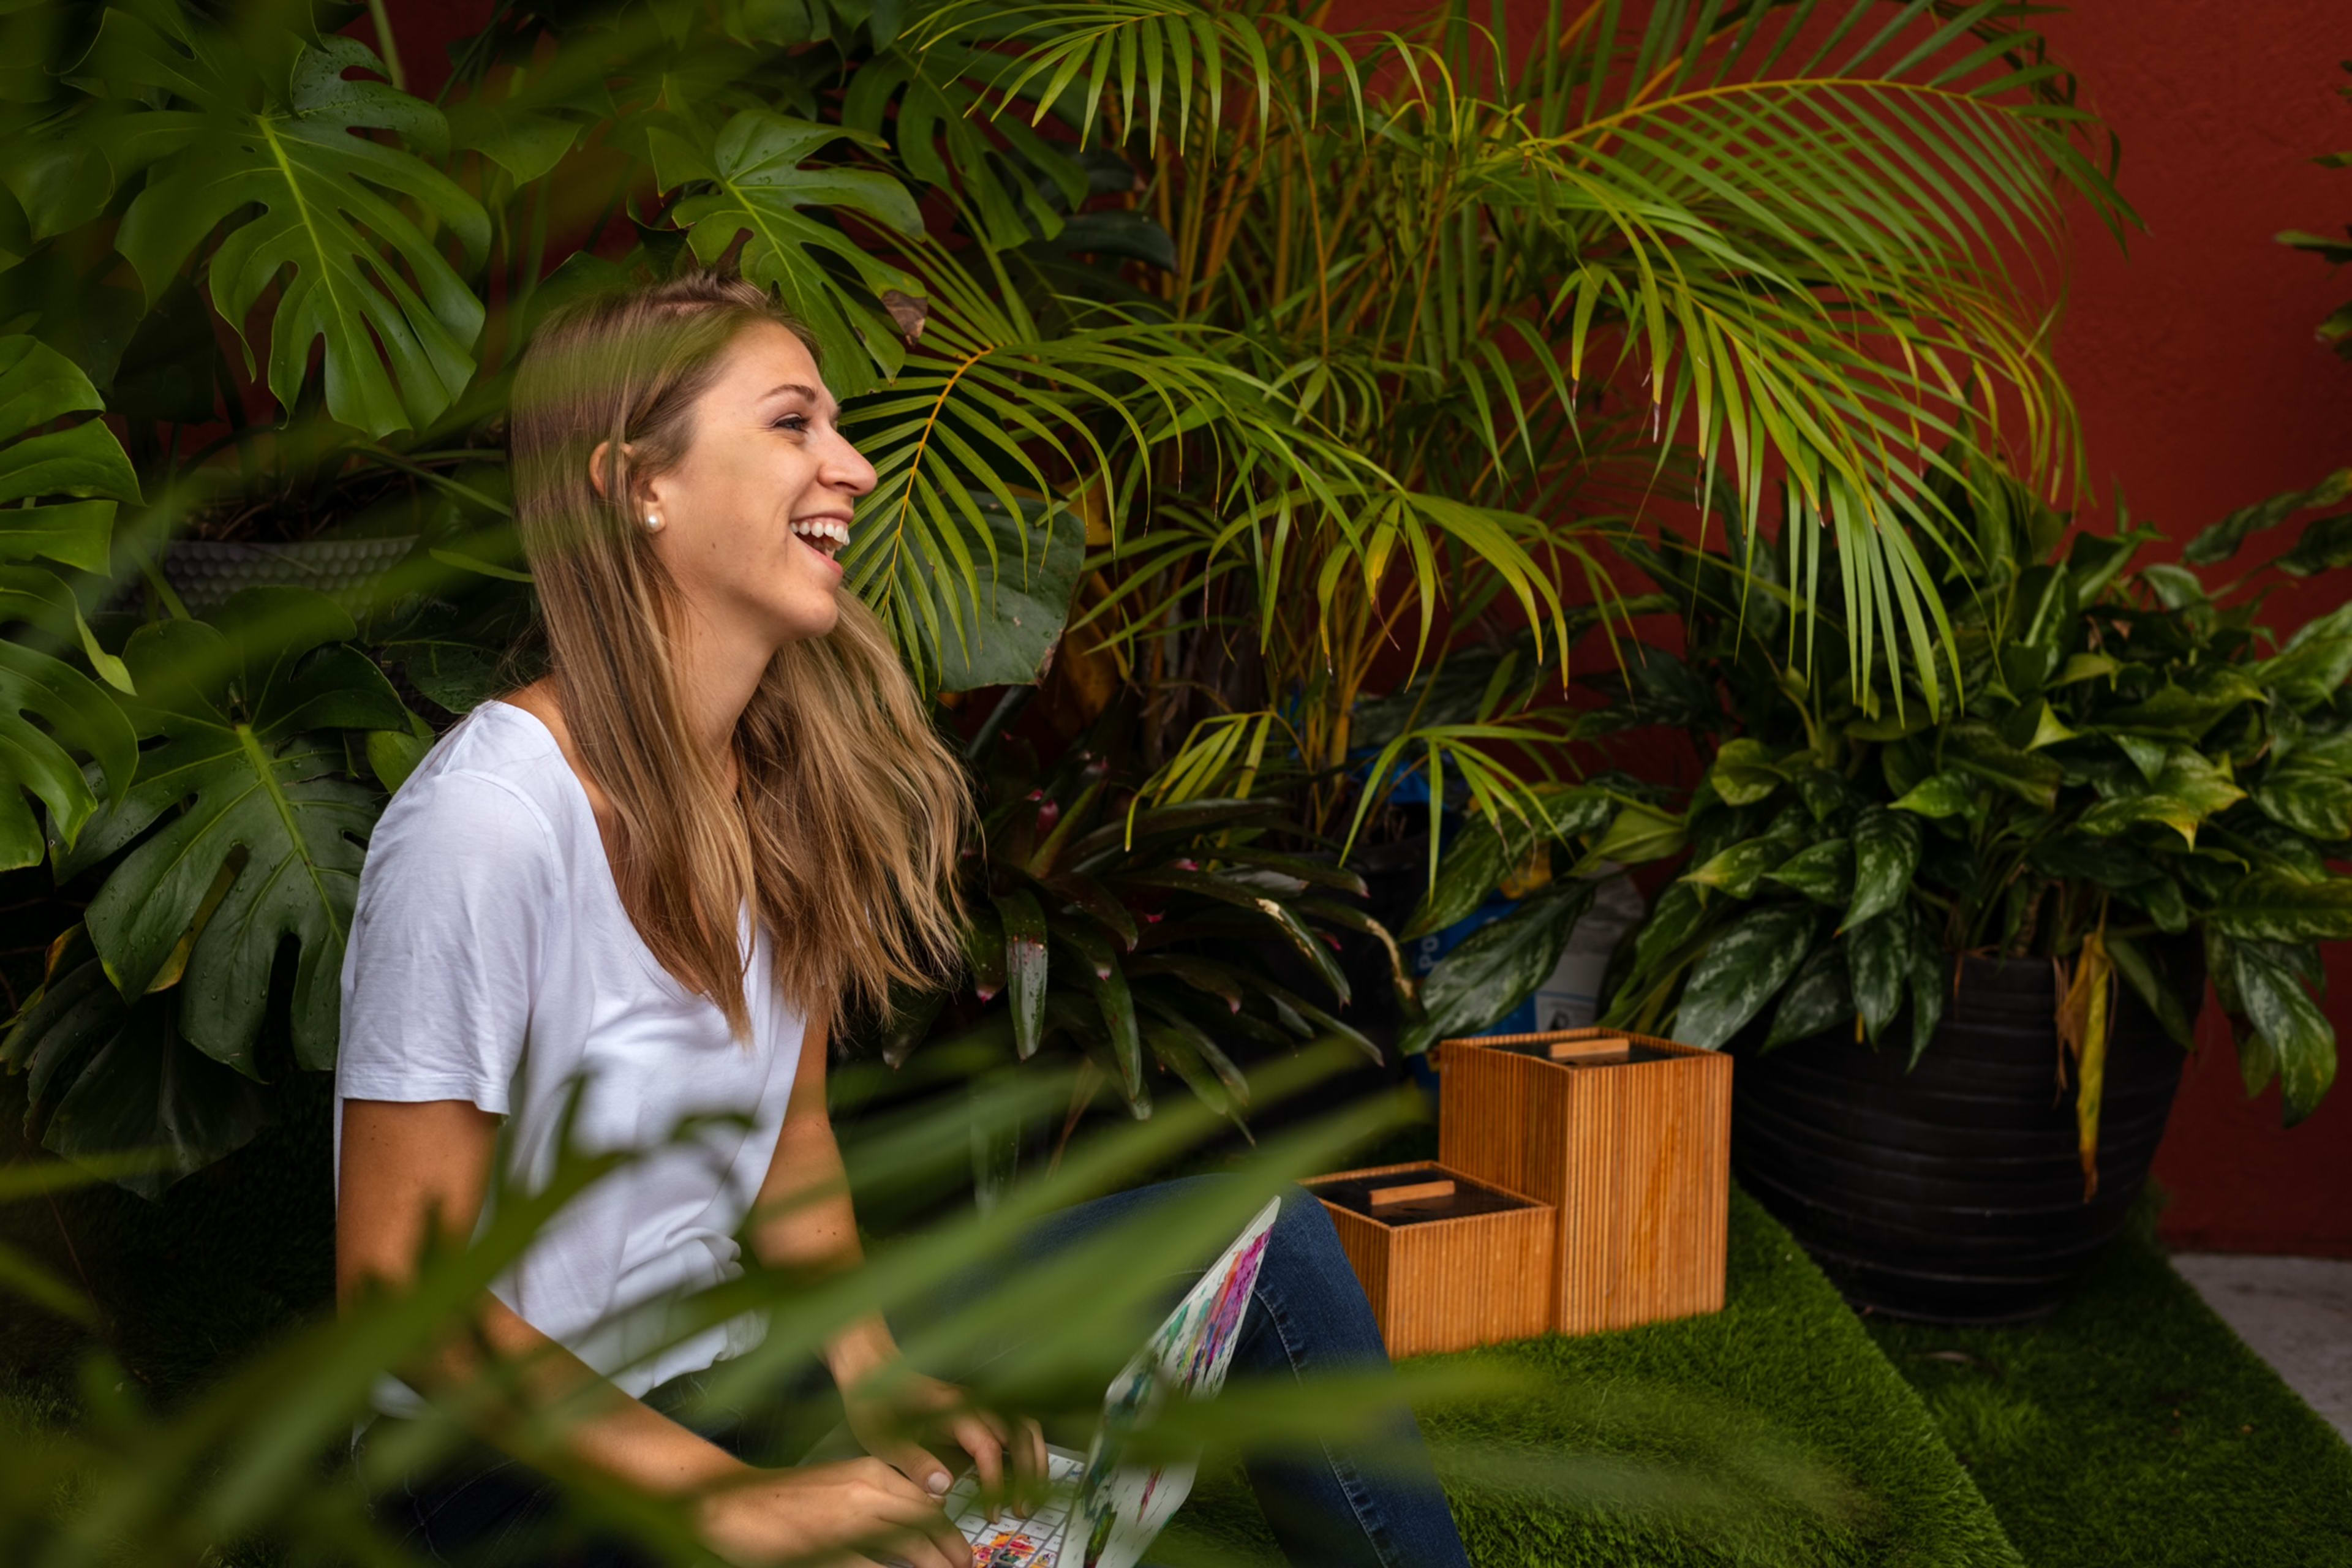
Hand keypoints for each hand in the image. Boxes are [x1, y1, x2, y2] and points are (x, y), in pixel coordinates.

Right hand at [696, 1456, 971, 1567]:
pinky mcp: (829, 1548)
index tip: (961, 1551)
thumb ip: (876, 1498)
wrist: (737, 1500)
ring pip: (910, 1545)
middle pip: (926, 1523)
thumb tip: (910, 1525)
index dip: (949, 1531)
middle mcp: (868, 1489)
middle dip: (951, 1551)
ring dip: (934, 1565)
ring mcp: (849, 1520)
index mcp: (872, 1471)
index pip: (926, 1502)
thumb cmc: (788, 1497)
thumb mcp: (841, 1484)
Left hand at [843, 1369, 1049, 1520]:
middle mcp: (972, 1402)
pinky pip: (1015, 1422)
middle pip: (1019, 1434)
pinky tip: (1024, 1468)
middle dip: (1026, 1474)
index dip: (994, 1481)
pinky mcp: (977, 1405)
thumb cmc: (873, 1402)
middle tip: (1021, 1510)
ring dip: (1034, 1458)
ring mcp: (978, 1401)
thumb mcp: (883, 1439)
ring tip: (1031, 1492)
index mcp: (952, 1409)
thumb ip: (915, 1464)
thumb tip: (944, 1489)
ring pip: (1024, 1425)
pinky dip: (1027, 1445)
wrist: (871, 1367)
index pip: (988, 1447)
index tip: (992, 1510)